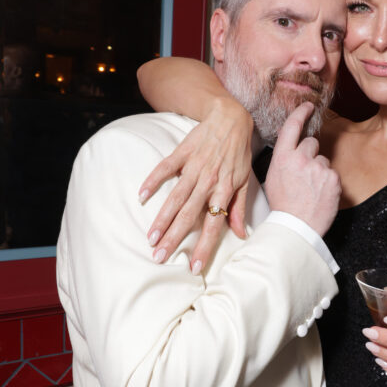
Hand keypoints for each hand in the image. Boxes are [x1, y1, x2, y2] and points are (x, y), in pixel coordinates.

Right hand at [139, 98, 253, 267]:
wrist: (230, 118)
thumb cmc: (238, 153)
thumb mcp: (245, 181)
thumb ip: (239, 208)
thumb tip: (241, 235)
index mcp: (224, 191)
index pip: (214, 226)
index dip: (203, 247)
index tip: (193, 268)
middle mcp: (209, 182)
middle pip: (190, 216)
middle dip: (174, 238)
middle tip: (160, 258)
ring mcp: (194, 167)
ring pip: (176, 197)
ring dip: (162, 218)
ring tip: (150, 237)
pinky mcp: (182, 152)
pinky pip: (165, 168)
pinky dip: (153, 180)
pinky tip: (141, 196)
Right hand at [264, 102, 340, 237]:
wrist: (297, 227)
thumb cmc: (283, 206)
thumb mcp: (273, 178)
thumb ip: (283, 159)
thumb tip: (291, 148)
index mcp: (282, 158)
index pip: (292, 126)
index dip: (301, 113)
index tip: (308, 106)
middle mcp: (300, 159)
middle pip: (312, 143)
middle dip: (310, 154)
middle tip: (304, 174)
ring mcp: (318, 168)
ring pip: (323, 160)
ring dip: (319, 170)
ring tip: (311, 189)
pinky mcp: (333, 178)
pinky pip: (332, 174)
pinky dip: (328, 182)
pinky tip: (319, 194)